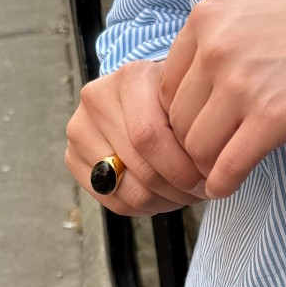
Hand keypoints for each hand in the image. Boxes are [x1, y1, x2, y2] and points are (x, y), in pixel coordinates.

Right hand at [65, 59, 208, 216]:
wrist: (144, 95)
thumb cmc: (175, 99)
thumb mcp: (192, 99)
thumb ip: (200, 126)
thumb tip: (213, 173)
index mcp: (130, 78)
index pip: (149, 137)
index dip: (183, 169)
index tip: (209, 179)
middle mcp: (96, 99)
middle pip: (141, 167)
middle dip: (179, 189)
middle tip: (201, 192)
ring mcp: (79, 129)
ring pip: (128, 190)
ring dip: (164, 202)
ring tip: (185, 194)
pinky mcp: (72, 158)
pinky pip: (112, 200)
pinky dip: (143, 208)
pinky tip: (161, 196)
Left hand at [161, 0, 285, 198]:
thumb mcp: (252, 21)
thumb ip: (215, 51)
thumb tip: (186, 106)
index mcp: (205, 19)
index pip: (162, 89)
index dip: (177, 121)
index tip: (199, 136)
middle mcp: (216, 47)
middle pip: (174, 122)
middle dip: (189, 149)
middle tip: (208, 163)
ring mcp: (243, 82)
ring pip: (195, 149)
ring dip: (206, 169)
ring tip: (222, 173)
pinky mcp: (273, 116)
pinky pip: (226, 167)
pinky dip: (223, 184)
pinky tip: (231, 185)